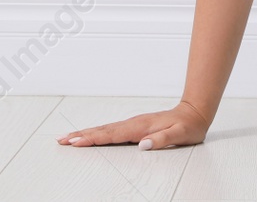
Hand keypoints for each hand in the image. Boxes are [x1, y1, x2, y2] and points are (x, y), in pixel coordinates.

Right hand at [56, 98, 211, 150]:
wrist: (195, 112)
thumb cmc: (189, 125)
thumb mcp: (180, 134)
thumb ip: (162, 139)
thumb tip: (142, 145)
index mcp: (141, 126)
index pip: (112, 134)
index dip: (93, 138)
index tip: (77, 141)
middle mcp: (134, 123)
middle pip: (103, 130)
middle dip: (82, 135)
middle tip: (62, 139)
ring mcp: (133, 123)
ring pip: (105, 129)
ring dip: (86, 133)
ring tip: (68, 137)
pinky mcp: (134, 126)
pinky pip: (111, 130)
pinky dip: (97, 132)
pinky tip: (90, 135)